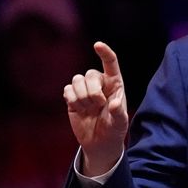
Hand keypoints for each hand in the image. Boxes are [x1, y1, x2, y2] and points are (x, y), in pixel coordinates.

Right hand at [63, 42, 128, 175]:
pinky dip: (72, 100)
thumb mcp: (120, 124)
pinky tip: (79, 110)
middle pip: (89, 74)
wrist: (100, 142)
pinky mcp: (72, 98)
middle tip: (98, 106)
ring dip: (82, 97)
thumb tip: (114, 104)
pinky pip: (67, 90)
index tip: (97, 45)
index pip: (110, 63)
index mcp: (115, 84)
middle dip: (92, 91)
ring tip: (89, 109)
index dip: (104, 52)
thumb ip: (119, 113)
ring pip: (76, 80)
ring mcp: (85, 90)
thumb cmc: (114, 130)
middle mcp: (99, 83)